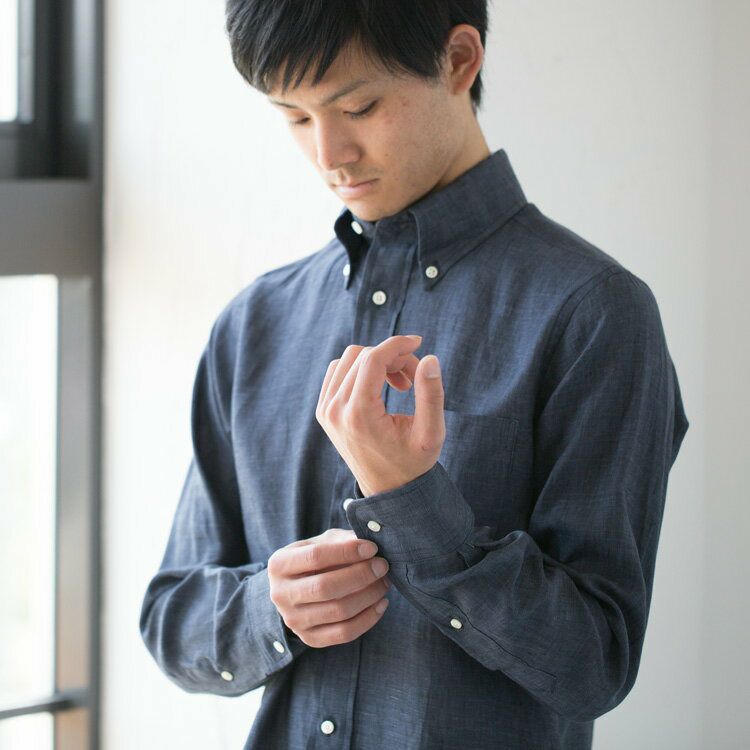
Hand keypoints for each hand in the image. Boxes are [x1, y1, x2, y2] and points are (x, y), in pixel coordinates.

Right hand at [268, 529, 390, 647]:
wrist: (296, 588)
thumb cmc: (313, 559)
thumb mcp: (321, 542)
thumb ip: (342, 541)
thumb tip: (369, 545)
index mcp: (279, 564)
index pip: (315, 557)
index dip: (347, 552)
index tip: (372, 548)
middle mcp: (281, 594)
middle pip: (325, 587)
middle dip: (360, 575)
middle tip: (382, 566)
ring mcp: (293, 620)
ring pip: (338, 611)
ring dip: (369, 595)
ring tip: (384, 582)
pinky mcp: (309, 639)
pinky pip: (344, 633)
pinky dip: (368, 618)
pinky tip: (381, 603)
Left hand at [316, 334, 445, 496]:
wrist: (389, 489)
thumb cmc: (413, 462)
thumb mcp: (431, 433)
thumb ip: (431, 395)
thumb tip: (429, 358)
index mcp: (359, 415)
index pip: (372, 360)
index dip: (397, 345)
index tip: (418, 342)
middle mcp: (335, 411)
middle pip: (362, 356)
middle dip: (392, 357)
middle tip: (413, 378)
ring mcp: (325, 410)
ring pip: (348, 359)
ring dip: (377, 362)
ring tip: (399, 385)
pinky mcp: (323, 410)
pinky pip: (338, 371)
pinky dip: (361, 369)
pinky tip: (380, 387)